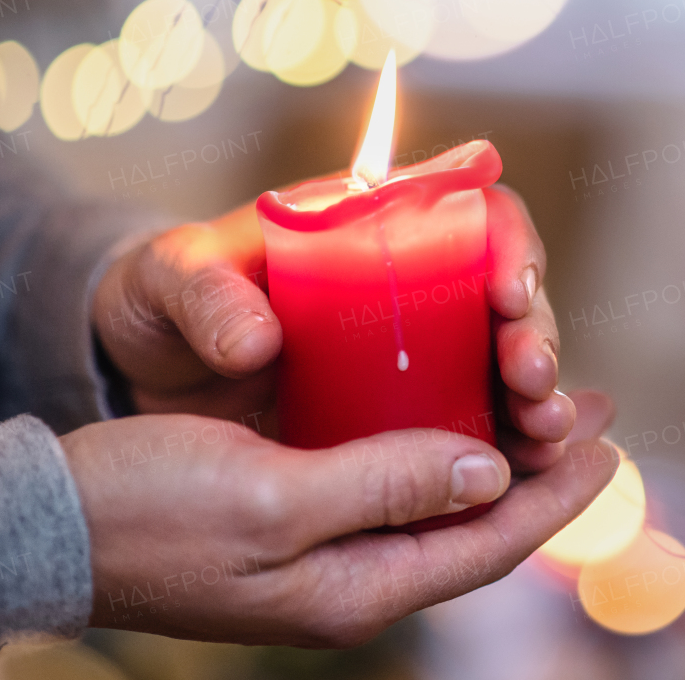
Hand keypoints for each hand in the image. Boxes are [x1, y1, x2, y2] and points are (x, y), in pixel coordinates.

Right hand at [62, 391, 617, 644]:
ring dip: (497, 456)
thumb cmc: (148, 510)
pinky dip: (438, 450)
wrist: (49, 525)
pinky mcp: (302, 519)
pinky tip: (453, 415)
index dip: (557, 494)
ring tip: (543, 406)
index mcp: (357, 587)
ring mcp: (328, 552)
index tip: (610, 444)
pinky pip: (395, 486)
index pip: (490, 543)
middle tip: (595, 411)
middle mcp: (355, 578)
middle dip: (542, 470)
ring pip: (441, 503)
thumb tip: (489, 471)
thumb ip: (387, 484)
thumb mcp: (272, 496)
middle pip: (477, 524)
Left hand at [92, 175, 574, 469]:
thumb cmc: (166, 295)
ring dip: (534, 397)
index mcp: (370, 223)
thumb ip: (205, 296)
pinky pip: (465, 423)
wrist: (144, 360)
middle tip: (531, 379)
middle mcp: (409, 282)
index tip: (508, 294)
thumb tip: (258, 343)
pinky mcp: (396, 411)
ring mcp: (410, 350)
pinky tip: (519, 472)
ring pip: (500, 364)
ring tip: (540, 432)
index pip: (472, 211)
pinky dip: (499, 446)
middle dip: (535, 335)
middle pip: (506, 294)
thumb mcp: (171, 278)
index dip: (509, 245)